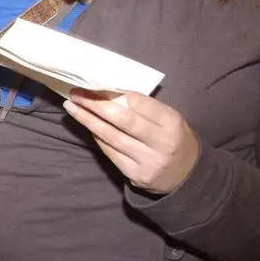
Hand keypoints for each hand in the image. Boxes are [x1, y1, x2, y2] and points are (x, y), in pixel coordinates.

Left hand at [64, 92, 200, 194]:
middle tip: (75, 94)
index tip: (92, 85)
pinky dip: (97, 137)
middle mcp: (161, 142)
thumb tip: (109, 92)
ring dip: (88, 120)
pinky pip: (110, 152)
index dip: (112, 93)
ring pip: (111, 137)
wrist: (187, 174)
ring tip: (71, 107)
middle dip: (95, 105)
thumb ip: (144, 108)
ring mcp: (147, 161)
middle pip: (121, 119)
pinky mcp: (135, 175)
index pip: (138, 103)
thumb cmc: (173, 138)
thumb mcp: (168, 119)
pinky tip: (87, 126)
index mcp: (171, 122)